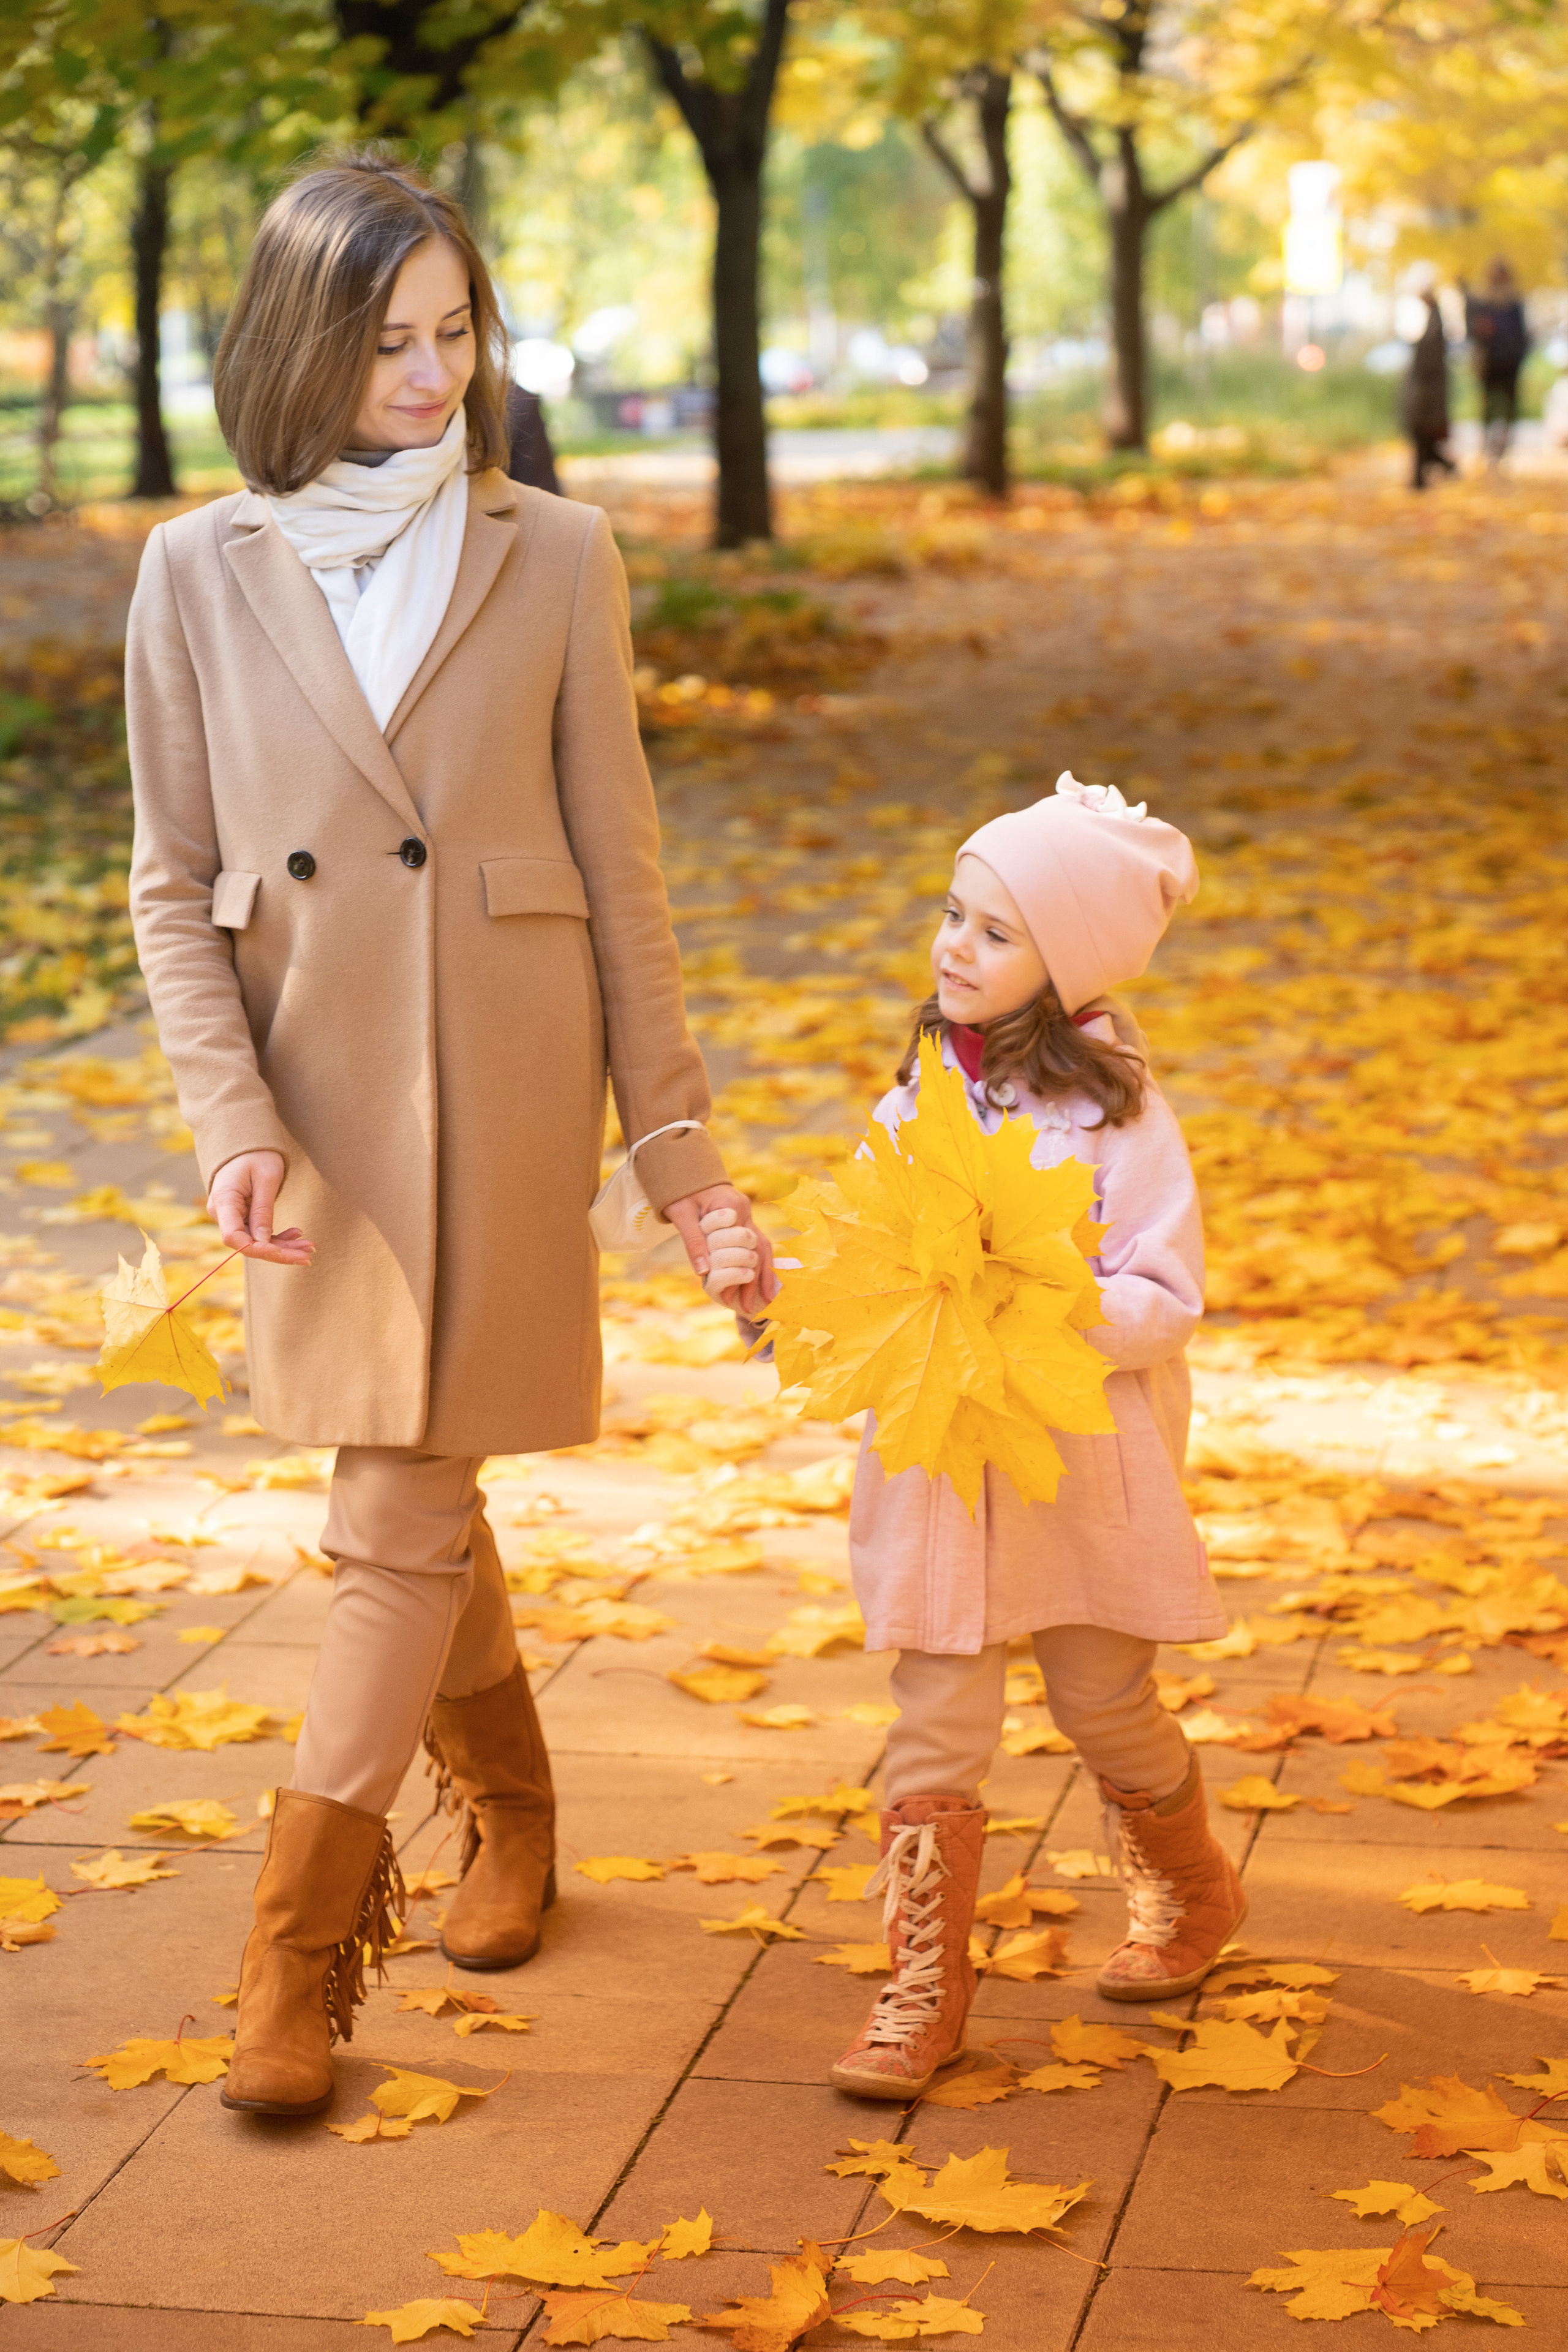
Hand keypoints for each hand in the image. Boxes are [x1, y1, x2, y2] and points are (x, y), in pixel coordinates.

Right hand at [207, 1151, 313, 1266]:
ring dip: (283, 1247)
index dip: (257, 1249)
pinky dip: (278, 1237)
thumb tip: (262, 1241)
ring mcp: (231, 1217)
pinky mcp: (241, 1218)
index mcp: (224, 1201)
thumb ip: (263, 1210)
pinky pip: (259, 1234)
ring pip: (256, 1242)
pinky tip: (297, 1235)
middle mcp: (223, 1213)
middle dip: (279, 1252)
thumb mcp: (266, 1179)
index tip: (282, 1252)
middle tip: (308, 1256)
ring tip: (309, 1247)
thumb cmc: (256, 1155)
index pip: (233, 1237)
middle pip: (248, 1244)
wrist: (247, 1145)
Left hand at [664, 1183, 776, 1319]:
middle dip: (755, 1280)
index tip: (726, 1296)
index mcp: (733, 1208)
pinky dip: (758, 1264)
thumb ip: (694, 1241)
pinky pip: (757, 1245)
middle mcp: (746, 1212)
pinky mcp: (743, 1221)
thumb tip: (704, 1272)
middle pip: (759, 1250)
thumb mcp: (681, 1214)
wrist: (684, 1170)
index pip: (742, 1246)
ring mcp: (747, 1216)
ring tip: (762, 1301)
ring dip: (762, 1275)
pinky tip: (758, 1283)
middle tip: (747, 1307)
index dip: (737, 1273)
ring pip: (763, 1249)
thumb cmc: (680, 1189)